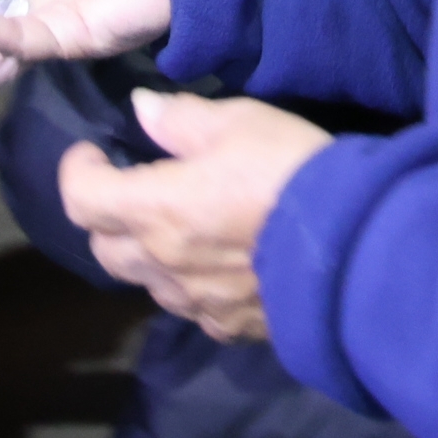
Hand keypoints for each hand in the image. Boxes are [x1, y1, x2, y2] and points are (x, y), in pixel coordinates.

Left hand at [58, 91, 333, 339]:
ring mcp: (199, 303)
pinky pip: (194, 309)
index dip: (76, 172)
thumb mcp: (239, 122)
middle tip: (133, 188)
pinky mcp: (235, 328)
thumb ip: (181, 118)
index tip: (94, 152)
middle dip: (106, 217)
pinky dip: (191, 286)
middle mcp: (165, 264)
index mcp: (155, 210)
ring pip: (147, 283)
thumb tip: (142, 109)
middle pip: (104, 249)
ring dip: (147, 254)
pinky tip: (218, 265)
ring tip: (177, 226)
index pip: (80, 200)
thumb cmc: (291, 172)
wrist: (361, 250)